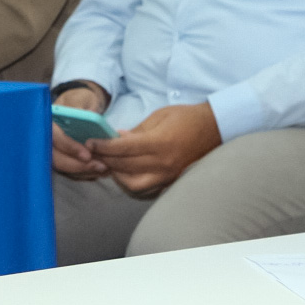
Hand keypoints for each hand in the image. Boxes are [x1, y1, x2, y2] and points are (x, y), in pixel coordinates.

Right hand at [51, 86, 110, 178]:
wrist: (81, 104)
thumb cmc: (80, 100)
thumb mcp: (82, 98)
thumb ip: (83, 106)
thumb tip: (89, 115)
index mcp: (49, 121)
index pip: (54, 138)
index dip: (69, 148)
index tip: (87, 155)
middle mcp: (47, 139)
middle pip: (56, 159)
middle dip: (78, 165)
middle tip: (101, 166)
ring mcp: (54, 150)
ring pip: (63, 168)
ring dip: (84, 172)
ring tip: (105, 169)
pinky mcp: (62, 159)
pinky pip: (70, 172)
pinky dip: (85, 174)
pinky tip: (101, 171)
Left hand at [89, 103, 221, 195]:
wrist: (214, 128)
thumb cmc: (187, 117)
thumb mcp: (159, 116)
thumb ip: (136, 131)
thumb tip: (116, 139)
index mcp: (159, 143)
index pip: (122, 149)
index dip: (103, 147)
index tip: (90, 143)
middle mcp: (163, 163)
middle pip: (124, 166)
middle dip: (104, 159)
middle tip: (92, 153)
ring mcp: (167, 175)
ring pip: (133, 184)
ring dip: (117, 175)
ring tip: (109, 164)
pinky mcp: (170, 181)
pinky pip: (146, 188)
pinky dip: (132, 182)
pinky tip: (125, 172)